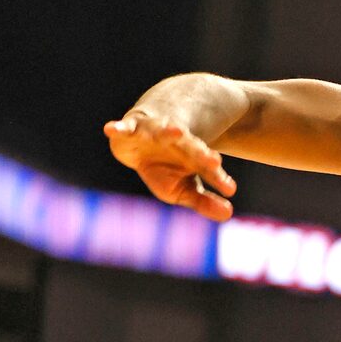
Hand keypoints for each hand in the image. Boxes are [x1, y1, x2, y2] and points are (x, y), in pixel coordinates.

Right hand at [103, 112, 236, 220]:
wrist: (145, 133)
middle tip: (214, 162)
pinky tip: (110, 129)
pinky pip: (124, 127)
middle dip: (201, 154)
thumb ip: (205, 202)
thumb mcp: (184, 189)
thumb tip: (229, 214)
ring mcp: (154, 133)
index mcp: (192, 157)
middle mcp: (177, 143)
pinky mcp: (132, 128)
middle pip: (191, 148)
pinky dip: (118, 128)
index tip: (230, 189)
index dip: (218, 178)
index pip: (208, 168)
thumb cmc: (166, 166)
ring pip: (163, 131)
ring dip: (169, 131)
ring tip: (176, 131)